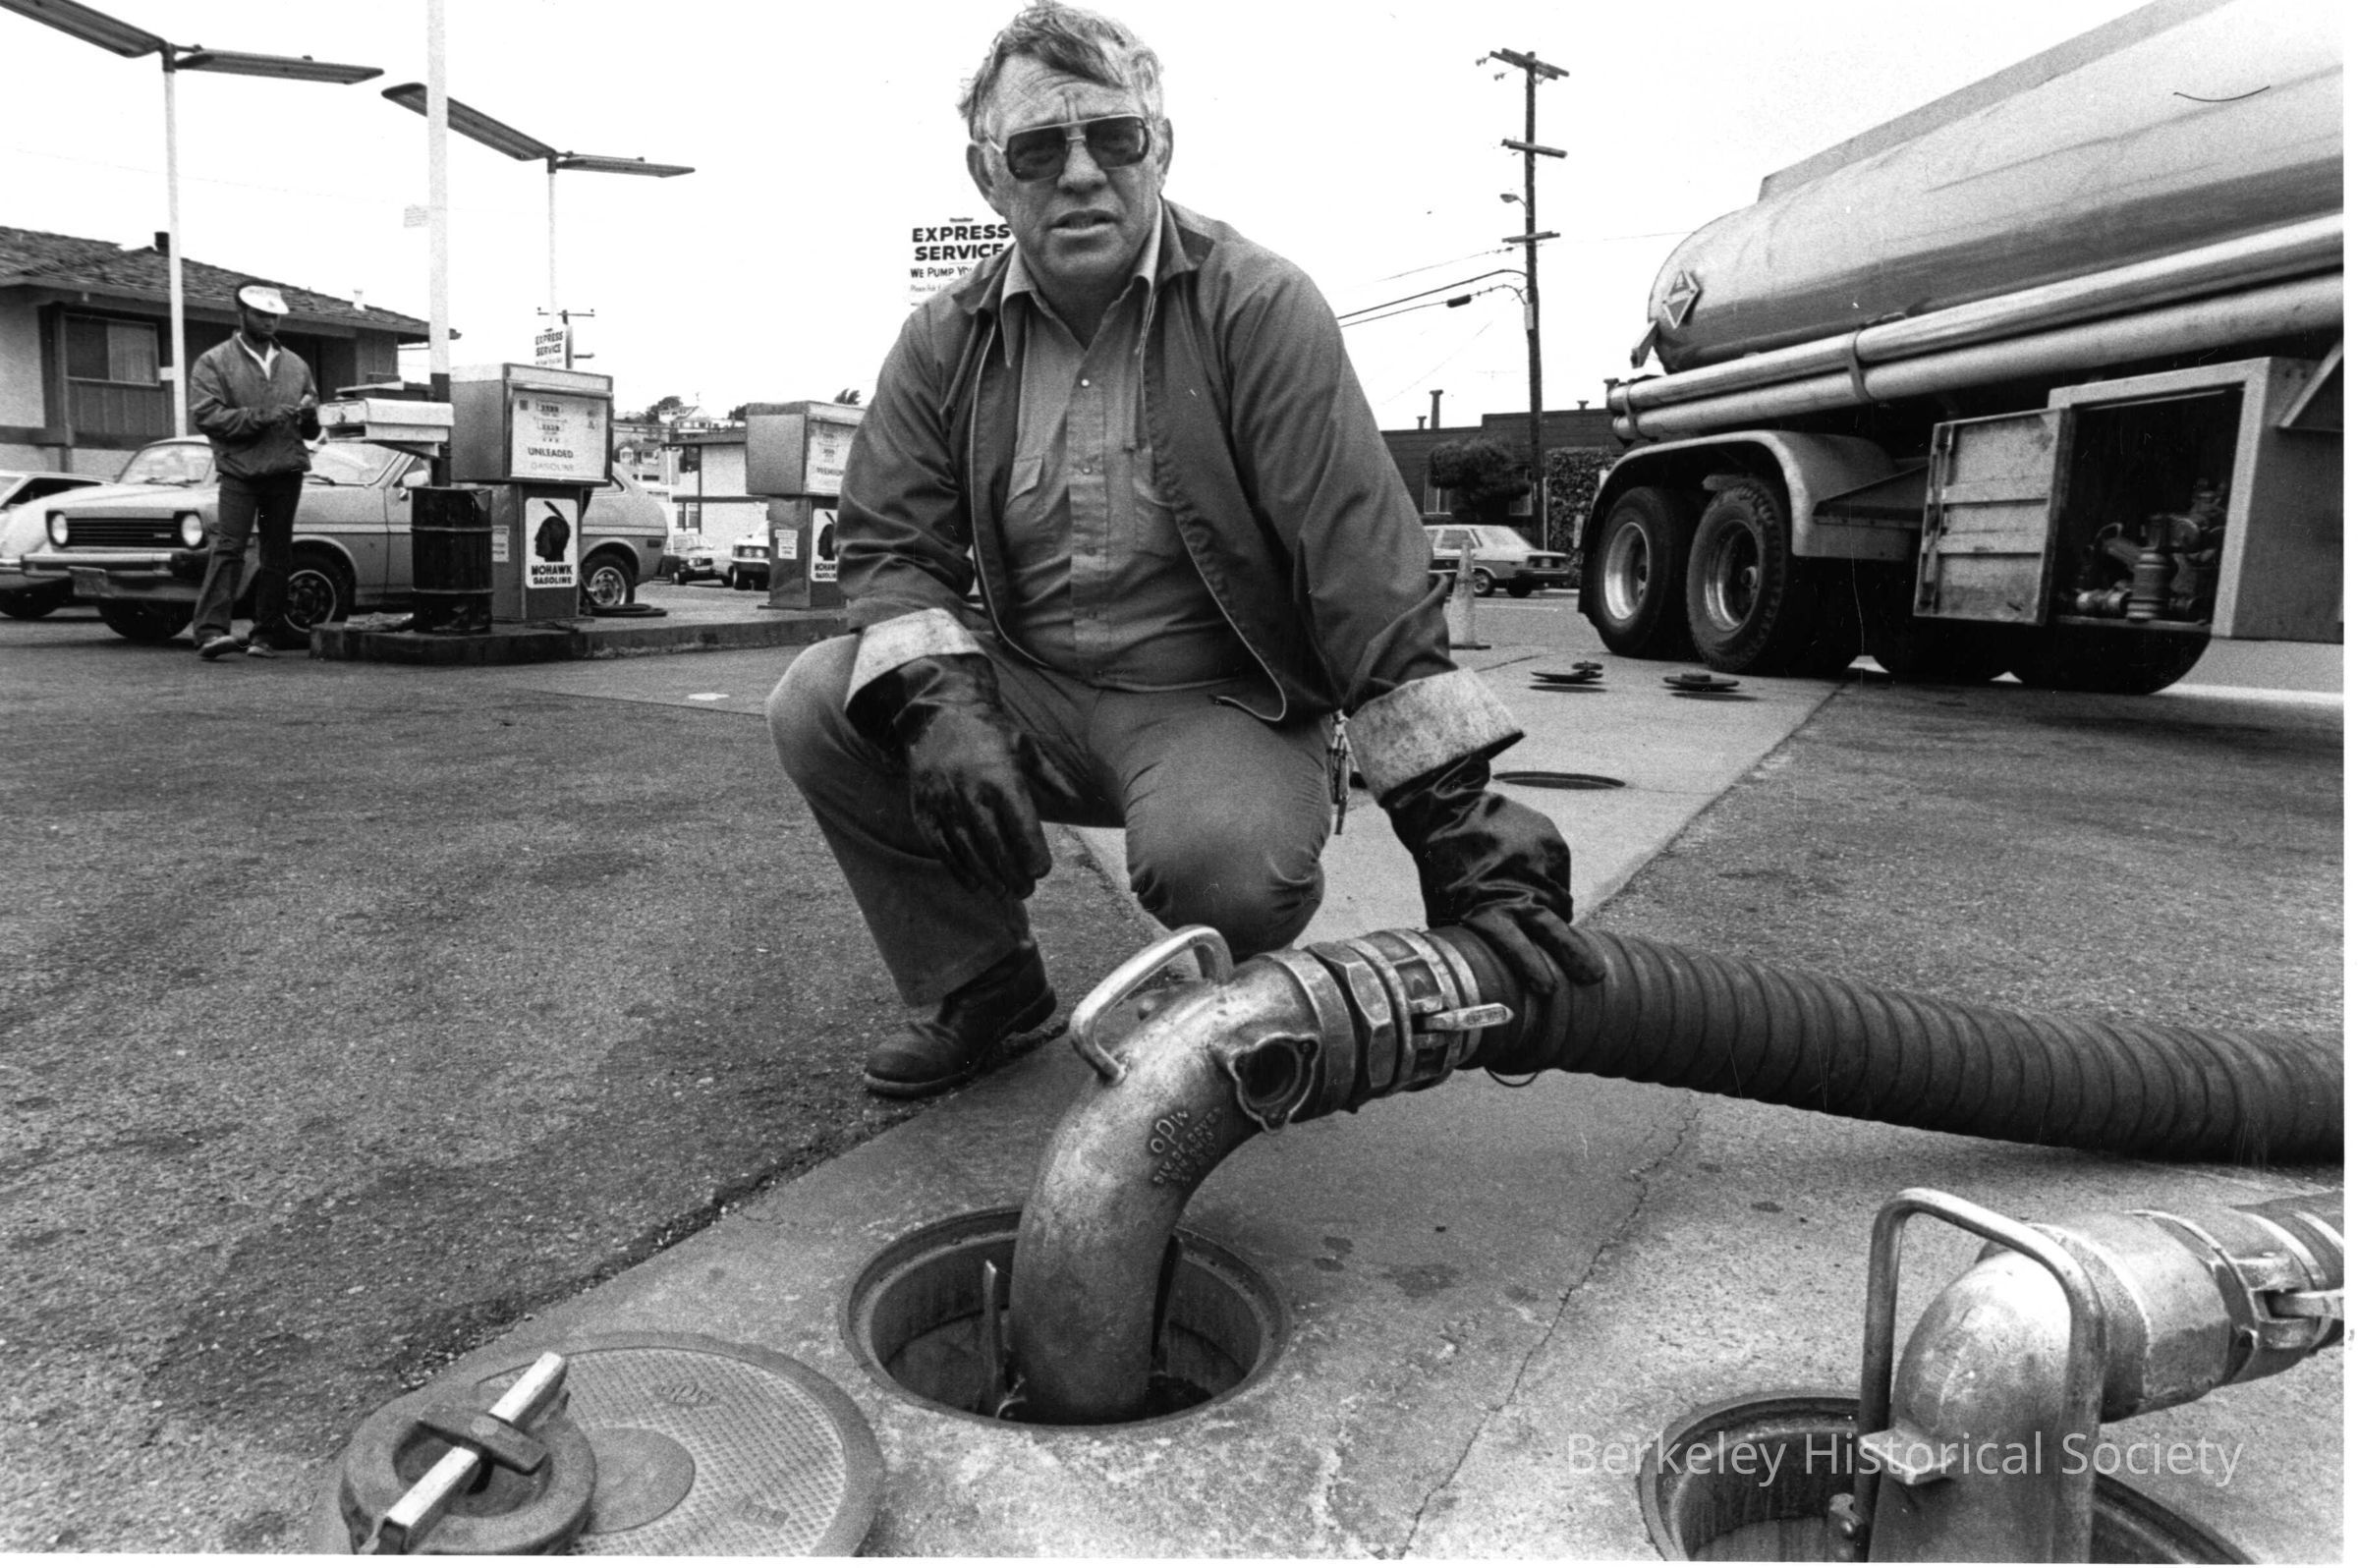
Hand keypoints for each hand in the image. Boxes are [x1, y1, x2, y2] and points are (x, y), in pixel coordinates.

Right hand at [905, 702, 1063, 896]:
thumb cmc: (990, 732)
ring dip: (988, 877)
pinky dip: (957, 869)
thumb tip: (1076, 799)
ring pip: (968, 850)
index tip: (1042, 871)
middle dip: (1013, 873)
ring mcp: (944, 801)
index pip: (1021, 824)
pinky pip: (941, 847)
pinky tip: (974, 884)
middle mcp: (971, 791)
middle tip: (1026, 890)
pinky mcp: (923, 809)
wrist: (937, 713)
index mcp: (1001, 776)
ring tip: (1004, 893)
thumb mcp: (1026, 747)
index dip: (1033, 853)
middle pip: (996, 844)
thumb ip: (1051, 776)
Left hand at [1382, 754, 1606, 996]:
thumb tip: (1487, 973)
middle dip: (1575, 955)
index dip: (1530, 966)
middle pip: (1552, 927)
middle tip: (1595, 975)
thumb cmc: (1446, 868)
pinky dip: (1547, 880)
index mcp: (1485, 905)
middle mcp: (1516, 883)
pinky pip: (1558, 874)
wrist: (1450, 810)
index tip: (1548, 989)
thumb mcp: (1447, 906)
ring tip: (1539, 908)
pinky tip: (1526, 870)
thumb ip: (1470, 936)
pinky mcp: (1551, 842)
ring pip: (1559, 901)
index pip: (1512, 942)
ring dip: (1554, 913)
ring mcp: (1538, 860)